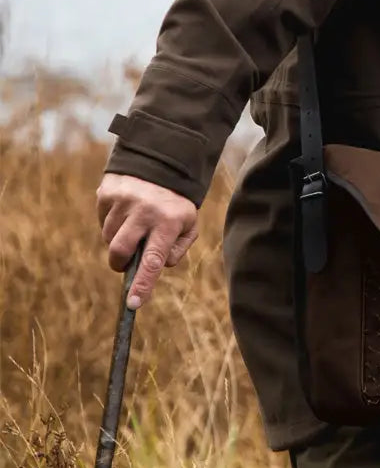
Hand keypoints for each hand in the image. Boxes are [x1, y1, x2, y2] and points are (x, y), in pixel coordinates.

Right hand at [97, 173, 198, 308]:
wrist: (161, 163)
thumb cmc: (175, 204)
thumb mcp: (188, 224)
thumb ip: (175, 250)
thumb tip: (155, 268)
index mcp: (170, 222)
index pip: (154, 260)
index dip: (142, 284)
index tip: (133, 304)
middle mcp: (146, 211)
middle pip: (119, 252)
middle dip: (119, 263)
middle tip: (126, 260)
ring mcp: (124, 201)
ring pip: (108, 238)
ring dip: (118, 238)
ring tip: (134, 223)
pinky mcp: (107, 194)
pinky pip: (102, 221)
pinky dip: (112, 222)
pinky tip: (126, 210)